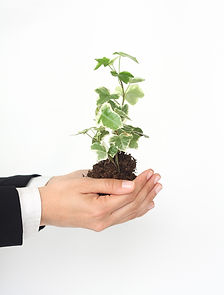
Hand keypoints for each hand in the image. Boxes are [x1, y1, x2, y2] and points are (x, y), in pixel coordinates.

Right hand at [38, 169, 161, 230]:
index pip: (129, 195)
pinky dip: (136, 211)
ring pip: (130, 212)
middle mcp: (104, 220)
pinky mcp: (100, 223)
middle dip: (147, 190)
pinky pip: (123, 218)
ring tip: (156, 189)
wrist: (43, 207)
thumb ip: (109, 185)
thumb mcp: (83, 182)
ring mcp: (102, 224)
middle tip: (157, 178)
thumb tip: (131, 185)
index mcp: (100, 209)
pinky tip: (145, 206)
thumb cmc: (58, 192)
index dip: (142, 182)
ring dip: (145, 199)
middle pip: (133, 205)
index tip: (150, 172)